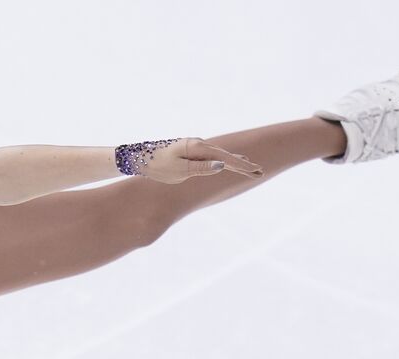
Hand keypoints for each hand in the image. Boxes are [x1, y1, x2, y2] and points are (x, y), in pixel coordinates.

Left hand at [117, 137, 264, 183]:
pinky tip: (230, 161)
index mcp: (198, 148)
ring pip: (220, 156)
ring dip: (235, 162)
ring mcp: (195, 147)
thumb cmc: (157, 166)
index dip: (241, 166)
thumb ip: (201, 168)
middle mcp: (199, 145)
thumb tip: (222, 165)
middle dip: (242, 165)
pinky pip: (212, 156)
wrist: (138, 158)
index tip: (255, 171)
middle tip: (260, 172)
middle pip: (226, 156)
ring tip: (251, 168)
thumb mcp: (179, 170)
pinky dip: (224, 159)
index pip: (225, 158)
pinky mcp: (190, 151)